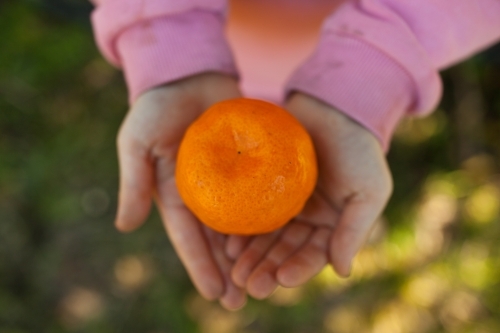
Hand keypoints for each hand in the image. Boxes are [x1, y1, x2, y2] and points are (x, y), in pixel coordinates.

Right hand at [115, 73, 246, 309]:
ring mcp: (229, 182)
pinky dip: (269, 220)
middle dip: (227, 273)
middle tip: (242, 303)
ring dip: (251, 255)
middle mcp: (204, 195)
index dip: (200, 267)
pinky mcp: (250, 166)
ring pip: (242, 226)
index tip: (215, 294)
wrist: (191, 75)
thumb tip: (125, 227)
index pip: (188, 239)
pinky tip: (282, 242)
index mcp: (176, 195)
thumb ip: (134, 181)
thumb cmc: (159, 106)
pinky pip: (262, 196)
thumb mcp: (138, 141)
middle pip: (217, 241)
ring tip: (265, 283)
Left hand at [227, 93, 392, 298]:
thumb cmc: (358, 148)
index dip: (299, 270)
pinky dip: (241, 229)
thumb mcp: (368, 190)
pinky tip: (227, 243)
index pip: (314, 255)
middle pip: (284, 252)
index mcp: (332, 225)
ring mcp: (283, 203)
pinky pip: (250, 210)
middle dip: (268, 270)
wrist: (333, 106)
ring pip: (265, 237)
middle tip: (250, 287)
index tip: (282, 279)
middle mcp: (306, 219)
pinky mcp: (263, 185)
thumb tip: (341, 273)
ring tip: (234, 273)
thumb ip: (355, 231)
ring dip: (251, 257)